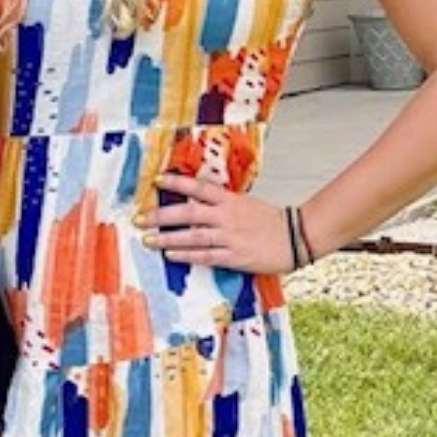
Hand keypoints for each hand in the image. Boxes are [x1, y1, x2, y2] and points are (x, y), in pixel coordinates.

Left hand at [138, 173, 296, 274]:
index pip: (198, 187)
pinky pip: (206, 256)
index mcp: (230, 200)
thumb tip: (195, 199)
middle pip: (188, 212)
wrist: (296, 237)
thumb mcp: (245, 203)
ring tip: (148, 240)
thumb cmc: (269, 220)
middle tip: (140, 218)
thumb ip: (221, 203)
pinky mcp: (235, 257)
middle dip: (161, 215)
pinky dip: (187, 255)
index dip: (177, 182)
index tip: (156, 180)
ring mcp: (230, 237)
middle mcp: (227, 216)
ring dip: (168, 238)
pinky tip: (171, 256)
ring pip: (192, 236)